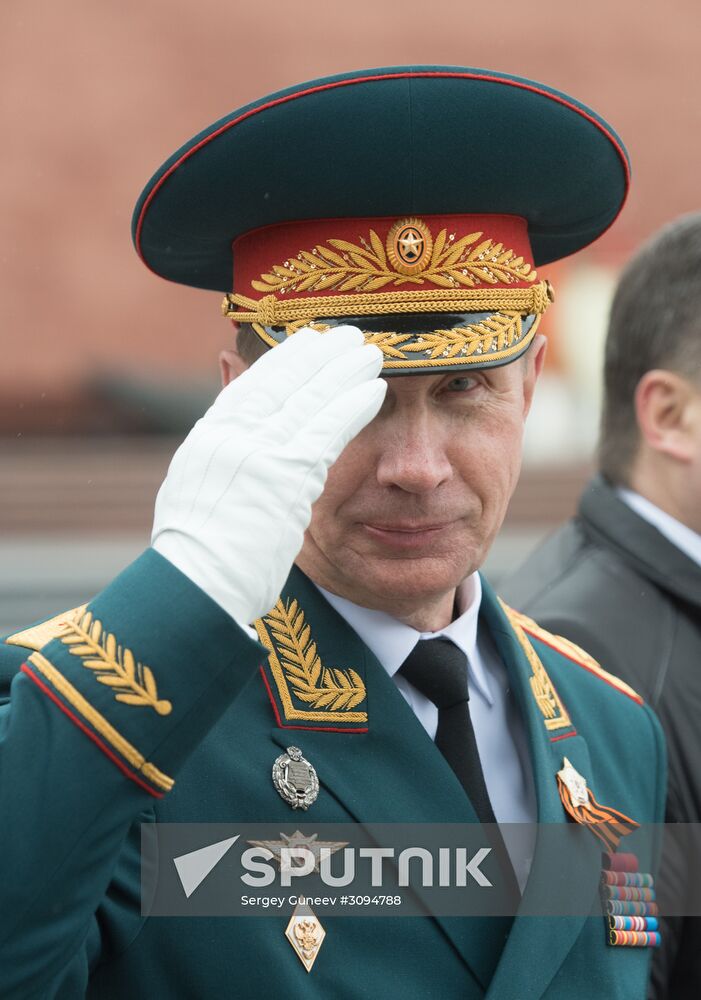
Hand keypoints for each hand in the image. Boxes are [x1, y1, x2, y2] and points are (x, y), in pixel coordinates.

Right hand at [151, 327, 385, 625]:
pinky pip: (325, 430)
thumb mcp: (195, 493)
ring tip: (368, 352)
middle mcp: (230, 437)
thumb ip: (220, 452)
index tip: (306, 343)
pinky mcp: (285, 475)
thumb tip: (228, 426)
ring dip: (341, 372)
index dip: (282, 362)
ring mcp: (256, 453)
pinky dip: (349, 405)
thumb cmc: (198, 555)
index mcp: (207, 440)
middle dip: (316, 355)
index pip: (249, 387)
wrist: (197, 587)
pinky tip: (372, 389)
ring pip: (307, 398)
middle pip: (280, 382)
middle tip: (346, 335)